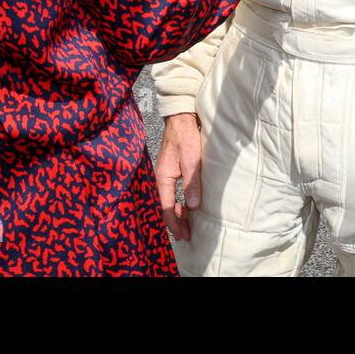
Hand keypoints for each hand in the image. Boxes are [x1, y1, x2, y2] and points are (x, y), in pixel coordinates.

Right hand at [156, 113, 202, 240]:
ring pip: (168, 201)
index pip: (165, 208)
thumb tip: (193, 206)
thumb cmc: (185, 135)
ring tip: (188, 225)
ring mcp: (165, 175)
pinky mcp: (171, 172)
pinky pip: (172, 193)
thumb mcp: (192, 159)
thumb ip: (192, 182)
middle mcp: (161, 179)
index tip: (184, 235)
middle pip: (164, 207)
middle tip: (187, 235)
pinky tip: (187, 207)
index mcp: (163, 178)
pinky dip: (178, 203)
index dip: (174, 223)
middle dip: (175, 223)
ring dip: (177, 214)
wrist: (181, 117)